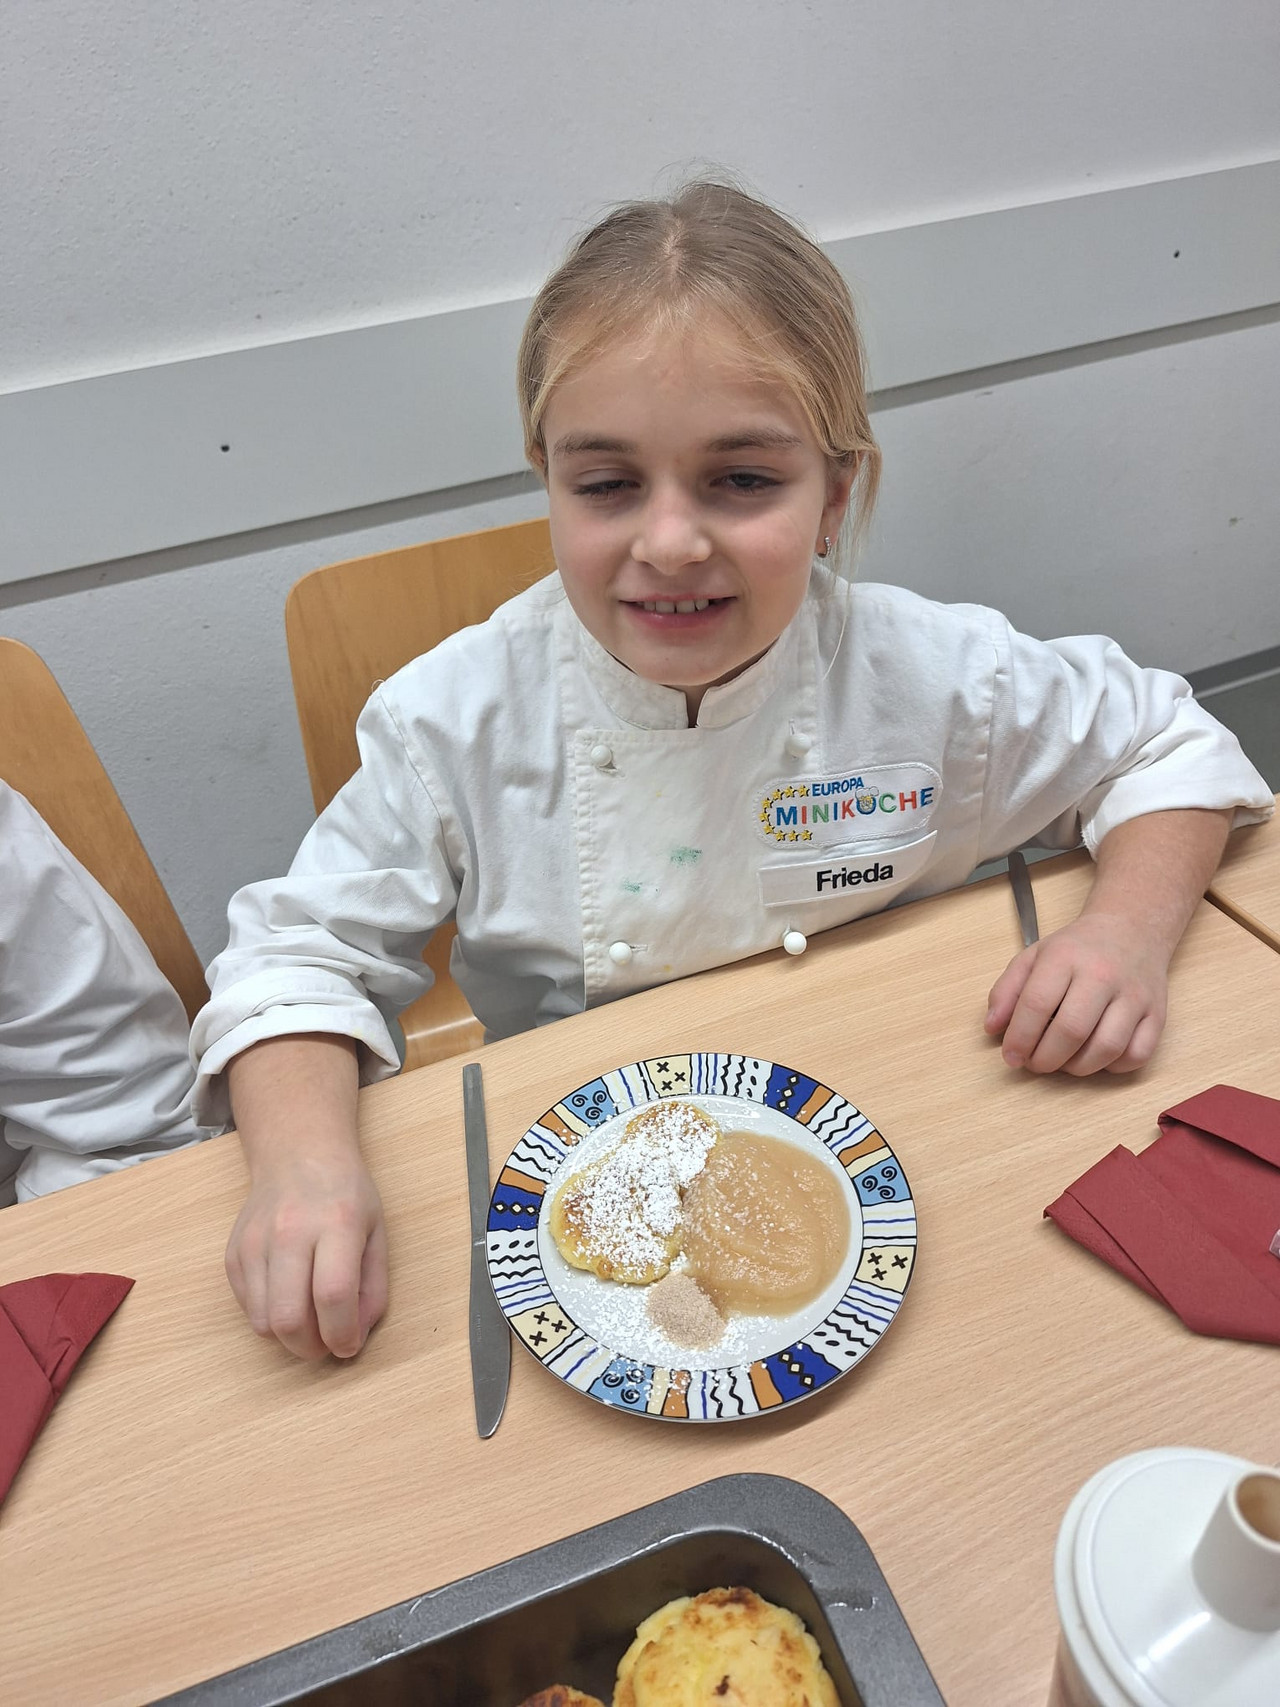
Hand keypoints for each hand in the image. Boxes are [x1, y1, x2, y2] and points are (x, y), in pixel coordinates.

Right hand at [225, 1148, 388, 1359]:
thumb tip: (353, 1339)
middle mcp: (290, 1231)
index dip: (342, 1334)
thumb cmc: (345, 1195)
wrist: (298, 1154)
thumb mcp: (377, 1233)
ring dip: (288, 1337)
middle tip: (326, 1342)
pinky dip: (269, 1317)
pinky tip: (288, 1295)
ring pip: (262, 1323)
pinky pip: (247, 1309)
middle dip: (310, 1348)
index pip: (333, 1295)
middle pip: (289, 1319)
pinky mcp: (233, 1254)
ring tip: (309, 1319)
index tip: (349, 1345)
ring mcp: (254, 1243)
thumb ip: (373, 1289)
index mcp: (337, 1223)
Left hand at [984, 912, 1168, 1075]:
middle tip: (1035, 1063)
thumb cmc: (1077, 949)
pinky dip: (1113, 1067)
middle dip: (1046, 1059)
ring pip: (1107, 1048)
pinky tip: (1096, 1057)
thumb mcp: (1033, 957)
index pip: (1037, 1004)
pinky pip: (1137, 1055)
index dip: (1019, 1038)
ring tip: (1063, 1062)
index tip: (1011, 1056)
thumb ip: (1006, 991)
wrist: (1132, 930)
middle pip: (1072, 1030)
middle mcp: (1103, 974)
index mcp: (1066, 956)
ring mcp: (1135, 995)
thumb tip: (992, 1028)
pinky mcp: (1157, 1014)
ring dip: (1078, 1067)